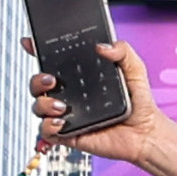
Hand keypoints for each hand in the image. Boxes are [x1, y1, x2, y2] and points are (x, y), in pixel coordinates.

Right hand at [26, 35, 174, 169]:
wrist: (146, 133)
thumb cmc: (139, 102)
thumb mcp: (134, 69)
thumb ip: (123, 51)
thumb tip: (103, 46)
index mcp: (79, 76)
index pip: (53, 60)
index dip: (37, 50)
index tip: (30, 41)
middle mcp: (69, 94)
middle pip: (39, 84)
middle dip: (37, 79)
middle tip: (52, 80)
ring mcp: (67, 114)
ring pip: (38, 106)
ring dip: (43, 103)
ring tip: (62, 106)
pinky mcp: (69, 134)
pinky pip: (46, 131)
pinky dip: (48, 126)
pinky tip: (61, 121)